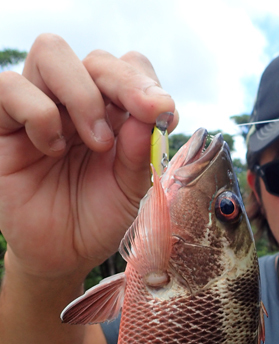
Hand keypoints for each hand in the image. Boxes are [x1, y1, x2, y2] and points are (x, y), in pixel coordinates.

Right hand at [0, 33, 177, 280]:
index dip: (145, 81)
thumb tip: (154, 110)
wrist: (62, 256)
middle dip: (123, 82)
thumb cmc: (97, 219)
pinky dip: (38, 112)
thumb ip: (139, 151)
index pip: (128, 68)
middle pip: (95, 58)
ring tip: (97, 142)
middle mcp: (75, 102)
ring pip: (51, 52)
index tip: (164, 113)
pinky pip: (11, 88)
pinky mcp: (3, 123)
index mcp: (112, 113)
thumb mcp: (130, 190)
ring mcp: (38, 107)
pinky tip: (53, 149)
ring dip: (82, 93)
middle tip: (143, 113)